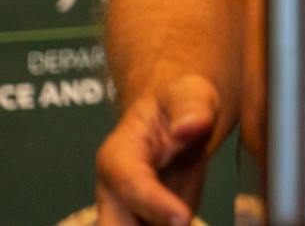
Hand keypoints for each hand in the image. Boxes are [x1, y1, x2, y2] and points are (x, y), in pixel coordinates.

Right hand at [95, 73, 218, 225]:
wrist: (178, 121)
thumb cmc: (178, 103)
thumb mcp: (189, 92)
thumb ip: (190, 106)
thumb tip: (190, 126)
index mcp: (117, 157)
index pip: (130, 186)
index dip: (154, 205)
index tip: (183, 218)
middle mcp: (114, 193)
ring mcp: (127, 214)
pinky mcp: (148, 225)